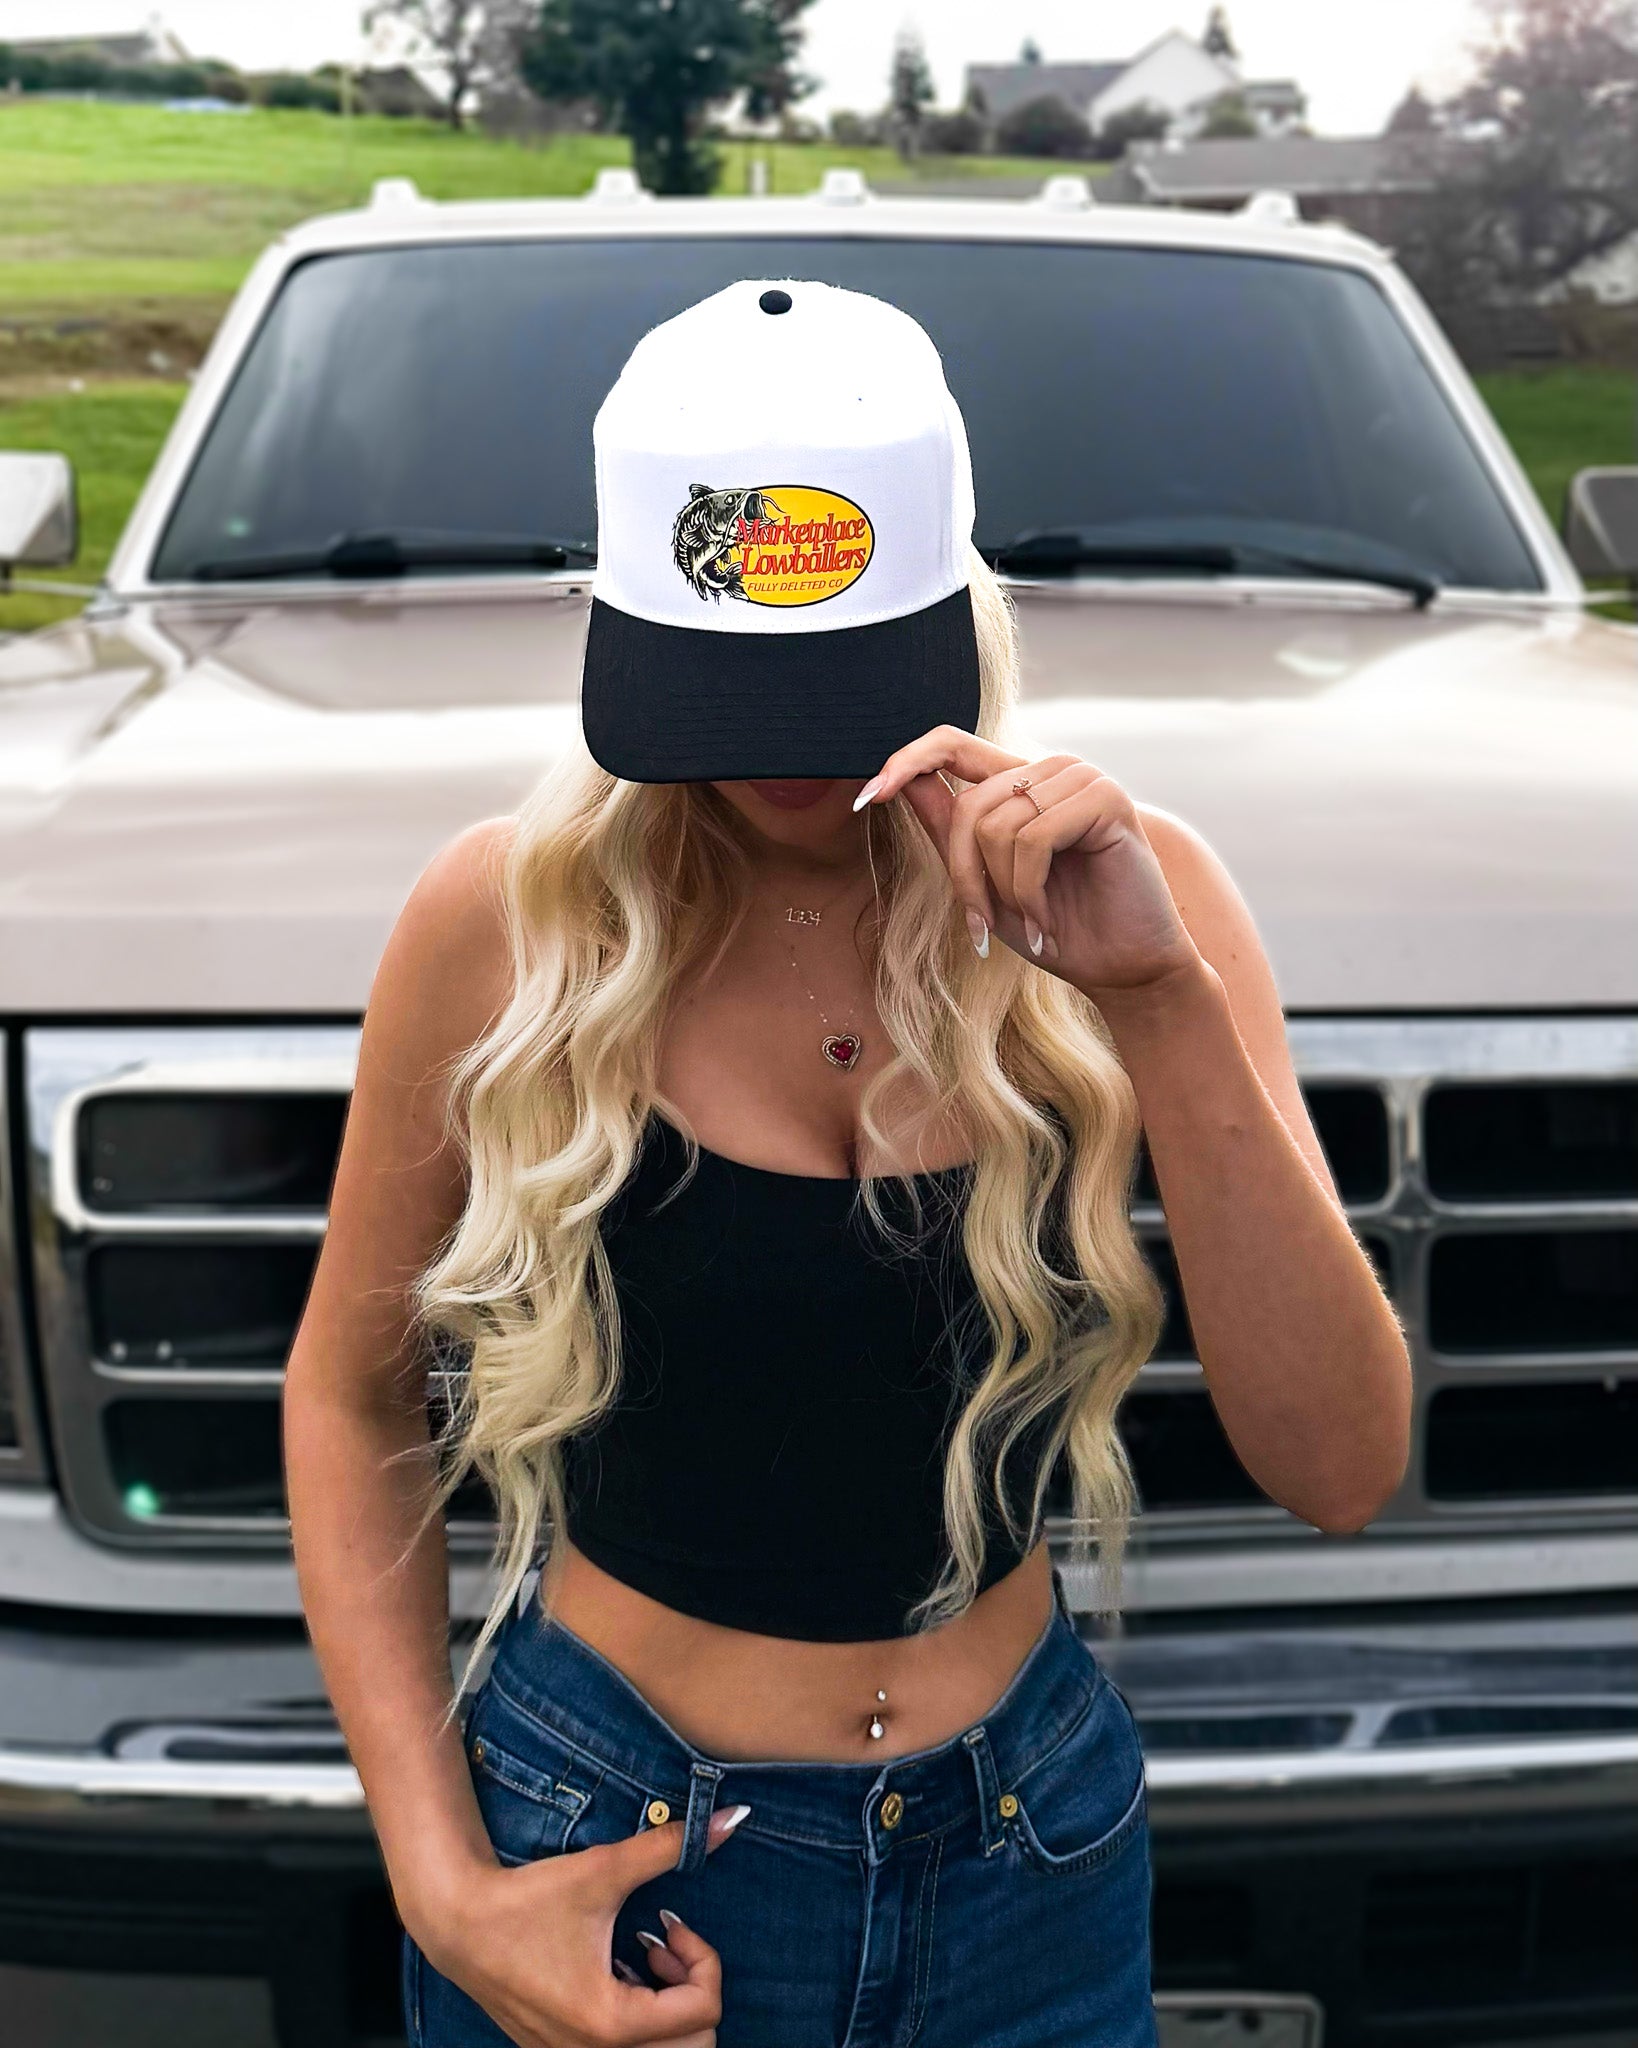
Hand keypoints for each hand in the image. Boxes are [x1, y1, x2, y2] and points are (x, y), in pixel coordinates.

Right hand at [412, 1804, 745, 2047]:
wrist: (458, 1923)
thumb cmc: (526, 1900)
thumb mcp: (603, 1870)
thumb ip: (669, 1846)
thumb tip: (731, 1818)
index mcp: (611, 2023)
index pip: (704, 2010)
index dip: (704, 1958)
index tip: (670, 1923)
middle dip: (692, 1991)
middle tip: (664, 1948)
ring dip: (667, 2009)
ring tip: (643, 1959)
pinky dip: (638, 2019)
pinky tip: (616, 1971)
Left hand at [858, 727, 1200, 1001]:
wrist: (1122, 970)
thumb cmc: (1055, 929)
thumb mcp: (986, 883)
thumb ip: (950, 831)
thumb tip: (899, 782)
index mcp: (1019, 783)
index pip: (950, 745)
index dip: (905, 761)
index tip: (867, 799)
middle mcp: (1049, 771)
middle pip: (969, 806)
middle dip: (966, 876)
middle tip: (983, 926)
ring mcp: (1081, 779)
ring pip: (998, 823)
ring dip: (1004, 891)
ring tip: (1032, 923)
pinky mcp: (1106, 798)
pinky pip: (1034, 837)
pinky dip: (1029, 892)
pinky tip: (1046, 921)